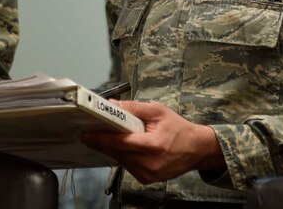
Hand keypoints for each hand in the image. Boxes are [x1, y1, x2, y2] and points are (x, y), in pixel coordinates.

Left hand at [81, 100, 224, 183]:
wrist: (196, 149)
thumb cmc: (178, 128)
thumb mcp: (158, 111)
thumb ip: (134, 107)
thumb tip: (112, 104)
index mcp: (153, 146)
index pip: (120, 143)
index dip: (101, 138)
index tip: (86, 133)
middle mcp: (150, 164)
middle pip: (117, 153)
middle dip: (102, 142)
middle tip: (89, 131)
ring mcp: (148, 175)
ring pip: (120, 160)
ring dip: (111, 149)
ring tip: (103, 136)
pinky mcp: (147, 179)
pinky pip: (127, 166)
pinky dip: (121, 156)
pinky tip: (121, 146)